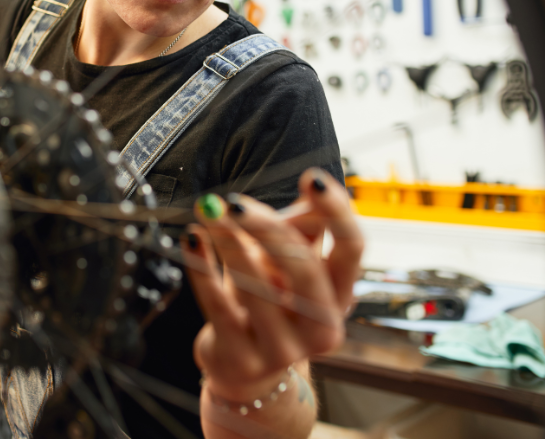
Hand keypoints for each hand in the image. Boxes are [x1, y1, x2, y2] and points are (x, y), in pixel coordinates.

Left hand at [181, 169, 363, 403]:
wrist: (244, 366)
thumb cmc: (270, 298)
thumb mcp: (287, 261)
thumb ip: (300, 227)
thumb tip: (309, 188)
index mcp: (340, 295)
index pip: (352, 249)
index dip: (336, 212)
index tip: (310, 177)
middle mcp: (321, 326)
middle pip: (303, 269)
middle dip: (269, 229)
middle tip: (235, 202)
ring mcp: (284, 349)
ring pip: (256, 287)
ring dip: (228, 242)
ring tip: (207, 211)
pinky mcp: (244, 358)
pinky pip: (219, 306)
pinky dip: (202, 269)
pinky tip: (192, 240)